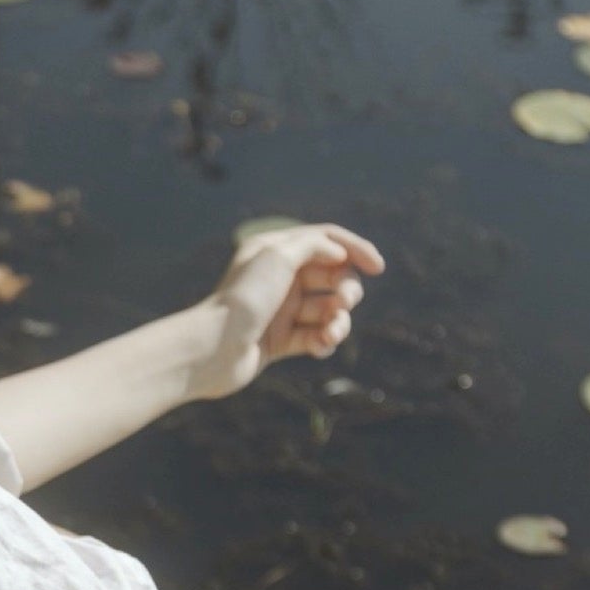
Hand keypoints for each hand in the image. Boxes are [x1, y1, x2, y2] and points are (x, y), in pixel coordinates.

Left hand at [191, 220, 385, 399]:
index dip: (355, 249)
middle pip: (332, 276)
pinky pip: (315, 337)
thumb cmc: (244, 299)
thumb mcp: (279, 257)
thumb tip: (339, 252)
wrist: (212, 350)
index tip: (378, 267)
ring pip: (327, 310)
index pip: (326, 240)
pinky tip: (320, 346)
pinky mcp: (279, 340)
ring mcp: (280, 309)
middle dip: (346, 289)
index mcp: (276, 249)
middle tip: (342, 302)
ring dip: (338, 321)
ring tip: (331, 332)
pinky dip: (324, 340)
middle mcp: (279, 277)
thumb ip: (315, 245)